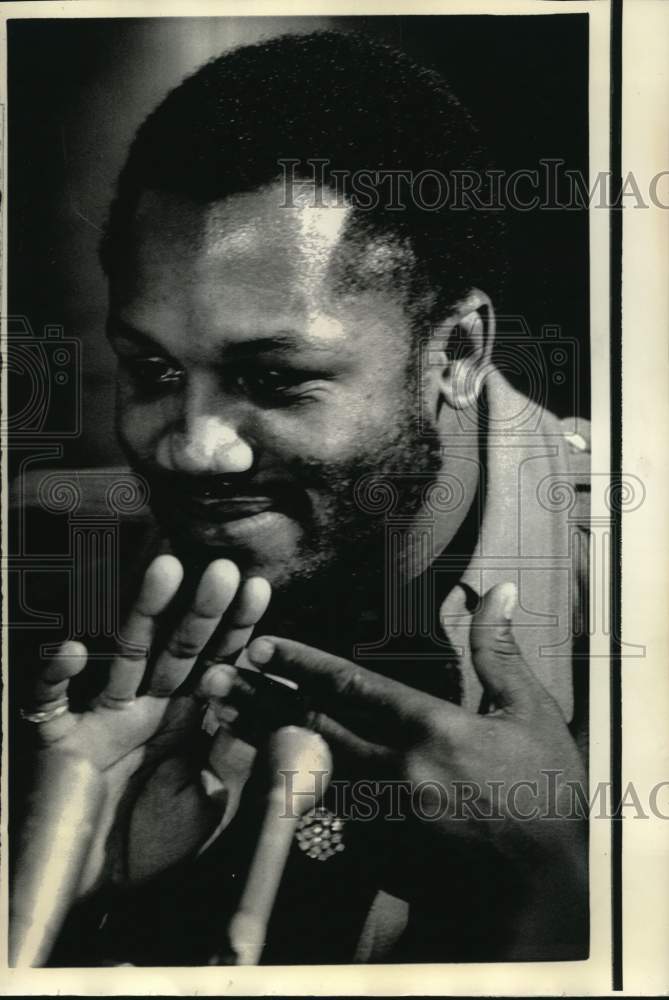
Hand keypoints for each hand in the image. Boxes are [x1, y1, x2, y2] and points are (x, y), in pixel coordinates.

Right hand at [23, 554, 270, 893]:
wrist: (92, 889)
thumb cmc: (153, 842)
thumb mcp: (213, 801)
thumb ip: (240, 757)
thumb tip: (276, 713)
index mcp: (183, 721)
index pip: (214, 663)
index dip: (236, 628)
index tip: (259, 589)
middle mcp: (146, 709)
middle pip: (177, 649)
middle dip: (202, 611)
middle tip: (225, 570)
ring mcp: (101, 719)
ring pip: (125, 656)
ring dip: (143, 614)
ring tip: (166, 570)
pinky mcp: (57, 739)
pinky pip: (48, 702)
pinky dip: (54, 677)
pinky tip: (73, 651)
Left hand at [239, 582, 586, 955]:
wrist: (547, 890)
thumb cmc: (548, 795)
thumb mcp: (530, 714)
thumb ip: (499, 651)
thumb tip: (500, 591)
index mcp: (431, 729)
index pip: (350, 686)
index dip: (300, 663)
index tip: (262, 645)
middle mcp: (396, 770)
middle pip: (311, 726)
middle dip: (261, 697)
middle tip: (215, 676)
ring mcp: (381, 818)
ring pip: (307, 768)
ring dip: (264, 738)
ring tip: (224, 714)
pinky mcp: (377, 854)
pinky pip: (325, 813)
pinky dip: (294, 786)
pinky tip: (266, 770)